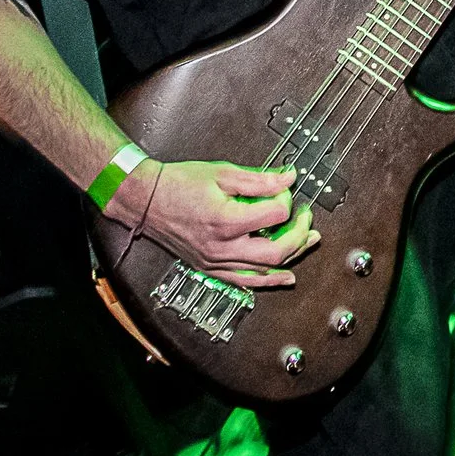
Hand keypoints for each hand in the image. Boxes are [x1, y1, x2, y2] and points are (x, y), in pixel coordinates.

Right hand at [108, 160, 317, 288]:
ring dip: (292, 257)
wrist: (146, 200)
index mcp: (225, 221)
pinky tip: (285, 276)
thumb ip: (259, 179)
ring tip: (309, 242)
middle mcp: (221, 247)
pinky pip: (245, 282)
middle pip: (276, 251)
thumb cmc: (178, 184)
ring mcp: (215, 262)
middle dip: (299, 234)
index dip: (286, 200)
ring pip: (264, 271)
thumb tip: (288, 178)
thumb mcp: (222, 173)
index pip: (274, 216)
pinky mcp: (210, 268)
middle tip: (306, 217)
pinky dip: (268, 280)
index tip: (285, 189)